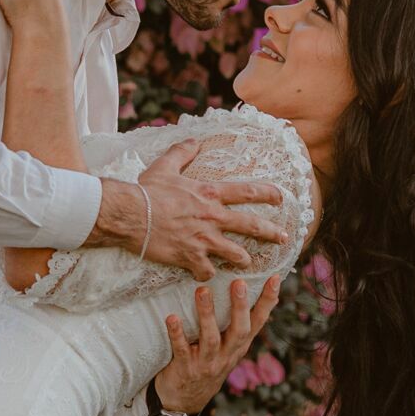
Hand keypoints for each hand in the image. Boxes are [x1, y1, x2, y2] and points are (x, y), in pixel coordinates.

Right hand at [131, 139, 289, 279]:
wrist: (130, 215)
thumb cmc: (146, 190)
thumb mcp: (165, 166)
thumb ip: (182, 153)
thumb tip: (193, 141)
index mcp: (209, 194)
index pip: (247, 192)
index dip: (267, 194)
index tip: (281, 198)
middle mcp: (213, 217)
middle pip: (252, 226)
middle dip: (271, 233)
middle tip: (284, 238)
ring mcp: (204, 240)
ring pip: (236, 255)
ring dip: (243, 260)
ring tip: (246, 263)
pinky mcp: (191, 258)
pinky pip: (207, 272)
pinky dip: (207, 274)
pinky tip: (204, 275)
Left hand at [153, 275, 282, 413]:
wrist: (185, 402)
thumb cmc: (207, 364)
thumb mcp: (227, 349)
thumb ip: (235, 326)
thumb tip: (245, 290)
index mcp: (238, 347)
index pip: (258, 322)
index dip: (268, 302)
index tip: (275, 279)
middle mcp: (227, 355)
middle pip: (239, 330)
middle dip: (240, 307)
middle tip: (238, 282)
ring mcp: (207, 363)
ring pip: (211, 338)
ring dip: (206, 314)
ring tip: (203, 291)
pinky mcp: (185, 368)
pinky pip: (182, 349)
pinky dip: (177, 333)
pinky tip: (172, 318)